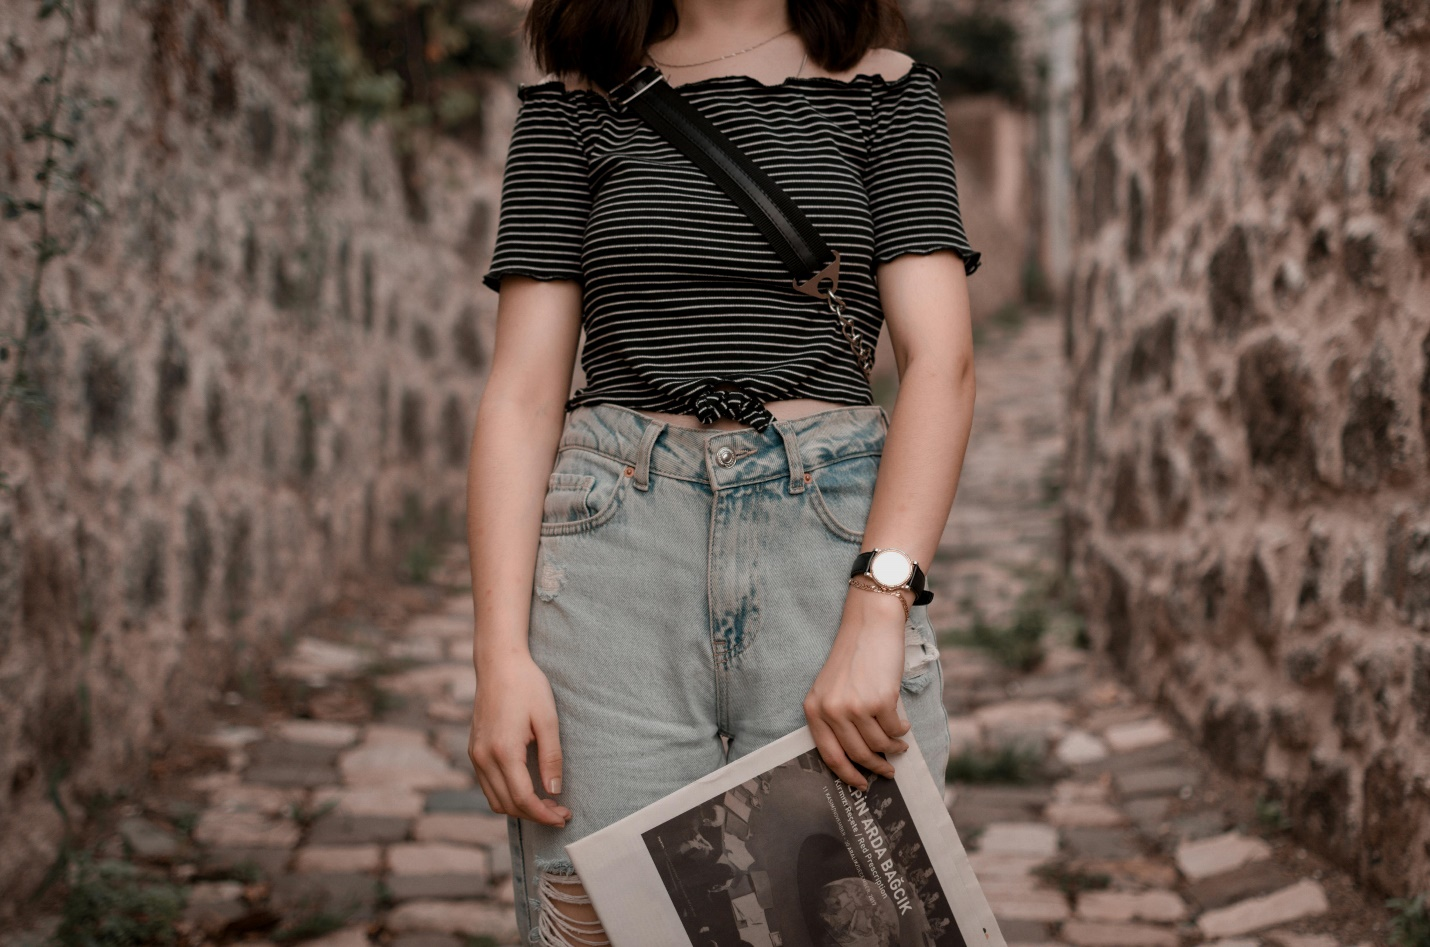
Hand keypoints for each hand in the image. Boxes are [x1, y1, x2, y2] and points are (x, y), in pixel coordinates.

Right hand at [468, 650, 571, 827]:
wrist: (499, 663)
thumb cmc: (527, 686)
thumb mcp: (547, 720)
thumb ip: (551, 758)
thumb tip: (554, 791)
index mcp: (504, 751)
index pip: (523, 798)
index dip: (544, 814)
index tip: (563, 817)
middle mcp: (484, 758)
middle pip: (508, 804)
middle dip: (535, 815)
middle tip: (560, 812)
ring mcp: (476, 755)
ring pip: (495, 800)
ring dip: (520, 808)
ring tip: (547, 804)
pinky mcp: (474, 750)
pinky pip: (488, 786)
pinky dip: (507, 796)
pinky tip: (528, 789)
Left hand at [803, 588, 911, 789]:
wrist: (870, 624)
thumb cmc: (854, 656)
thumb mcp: (832, 688)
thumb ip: (837, 718)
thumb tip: (858, 756)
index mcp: (814, 708)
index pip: (829, 755)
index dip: (847, 774)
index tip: (861, 785)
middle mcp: (832, 710)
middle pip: (857, 754)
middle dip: (876, 767)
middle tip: (888, 771)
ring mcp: (856, 707)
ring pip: (879, 745)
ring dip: (893, 749)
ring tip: (899, 746)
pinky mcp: (881, 701)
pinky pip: (895, 730)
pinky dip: (902, 731)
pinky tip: (903, 726)